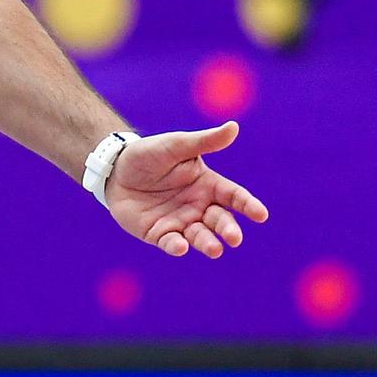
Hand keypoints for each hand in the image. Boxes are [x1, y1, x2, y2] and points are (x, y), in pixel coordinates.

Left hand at [104, 121, 267, 258]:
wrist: (115, 169)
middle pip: (220, 220)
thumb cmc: (150, 154)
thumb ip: (204, 141)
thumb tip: (233, 127)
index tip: (261, 214)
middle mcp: (198, 206)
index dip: (248, 205)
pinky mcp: (159, 234)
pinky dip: (177, 247)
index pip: (234, 196)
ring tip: (214, 249)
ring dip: (208, 243)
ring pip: (199, 236)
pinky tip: (181, 246)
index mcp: (208, 184)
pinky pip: (171, 243)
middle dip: (228, 230)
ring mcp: (180, 222)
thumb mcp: (176, 145)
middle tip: (233, 238)